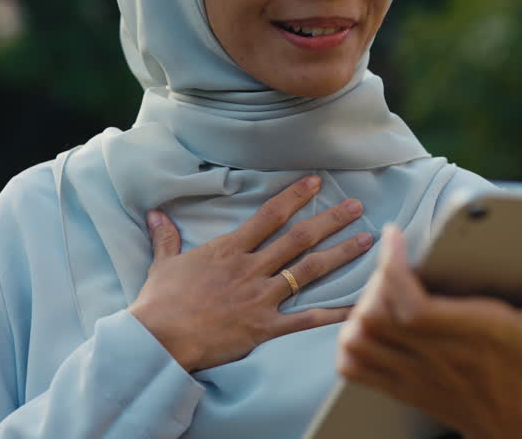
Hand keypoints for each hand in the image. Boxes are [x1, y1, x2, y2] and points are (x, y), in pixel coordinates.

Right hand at [129, 175, 373, 372]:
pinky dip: (334, 313)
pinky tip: (358, 306)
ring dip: (339, 254)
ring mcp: (260, 297)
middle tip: (357, 206)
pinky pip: (306, 319)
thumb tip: (155, 213)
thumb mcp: (163, 264)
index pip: (270, 215)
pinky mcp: (264, 327)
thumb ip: (166, 237)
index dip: (295, 196)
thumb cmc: (159, 302)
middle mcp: (250, 269)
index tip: (317, 182)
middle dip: (330, 220)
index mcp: (229, 249)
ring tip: (366, 241)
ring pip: (308, 270)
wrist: (157, 339)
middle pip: (298, 238)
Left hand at [337, 224, 521, 438]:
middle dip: (376, 281)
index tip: (397, 237)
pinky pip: (354, 368)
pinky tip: (369, 325)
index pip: (410, 305)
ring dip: (360, 309)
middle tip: (394, 260)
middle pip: (376, 318)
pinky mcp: (403, 388)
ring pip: (359, 340)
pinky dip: (351, 343)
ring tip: (382, 288)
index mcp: (474, 335)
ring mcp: (416, 376)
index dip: (392, 269)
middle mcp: (439, 357)